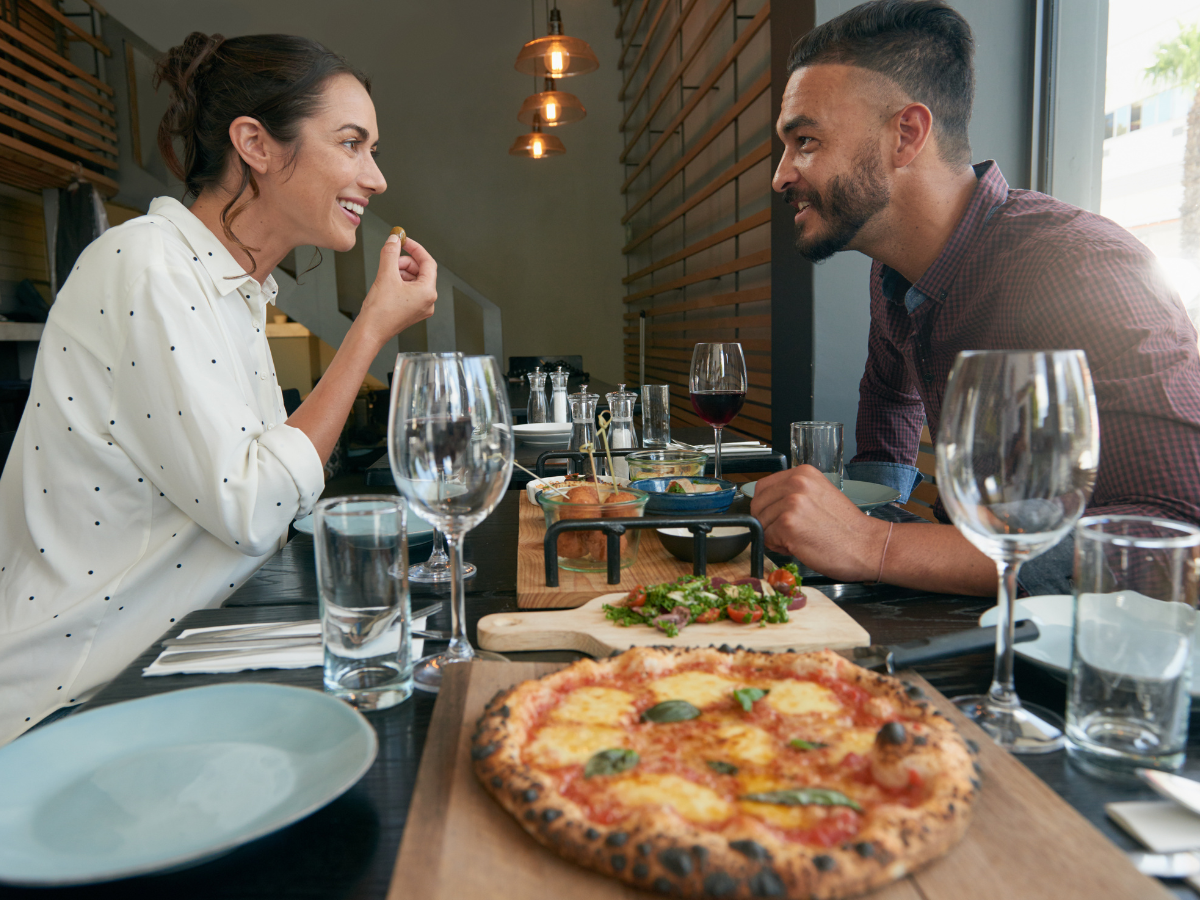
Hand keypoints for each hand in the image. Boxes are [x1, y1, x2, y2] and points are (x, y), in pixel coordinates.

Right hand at [359, 234, 437, 339]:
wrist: (370, 332)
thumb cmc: (380, 313)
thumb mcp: (385, 275)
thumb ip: (391, 253)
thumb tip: (394, 239)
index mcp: (428, 293)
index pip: (428, 262)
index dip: (416, 248)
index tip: (405, 241)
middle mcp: (428, 301)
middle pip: (421, 271)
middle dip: (405, 262)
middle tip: (390, 260)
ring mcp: (420, 307)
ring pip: (414, 280)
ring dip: (400, 272)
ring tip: (386, 275)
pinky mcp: (412, 311)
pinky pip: (410, 290)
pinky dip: (399, 282)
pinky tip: (387, 284)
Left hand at [750, 466, 888, 582]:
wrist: (868, 546)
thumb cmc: (846, 527)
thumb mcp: (819, 495)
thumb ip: (793, 494)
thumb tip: (766, 505)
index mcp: (803, 473)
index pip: (763, 487)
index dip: (766, 507)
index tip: (778, 517)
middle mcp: (796, 483)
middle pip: (757, 506)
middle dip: (768, 523)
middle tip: (790, 532)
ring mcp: (792, 503)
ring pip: (761, 523)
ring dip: (774, 536)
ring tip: (799, 538)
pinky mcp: (789, 524)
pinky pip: (767, 539)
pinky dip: (779, 547)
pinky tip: (799, 546)